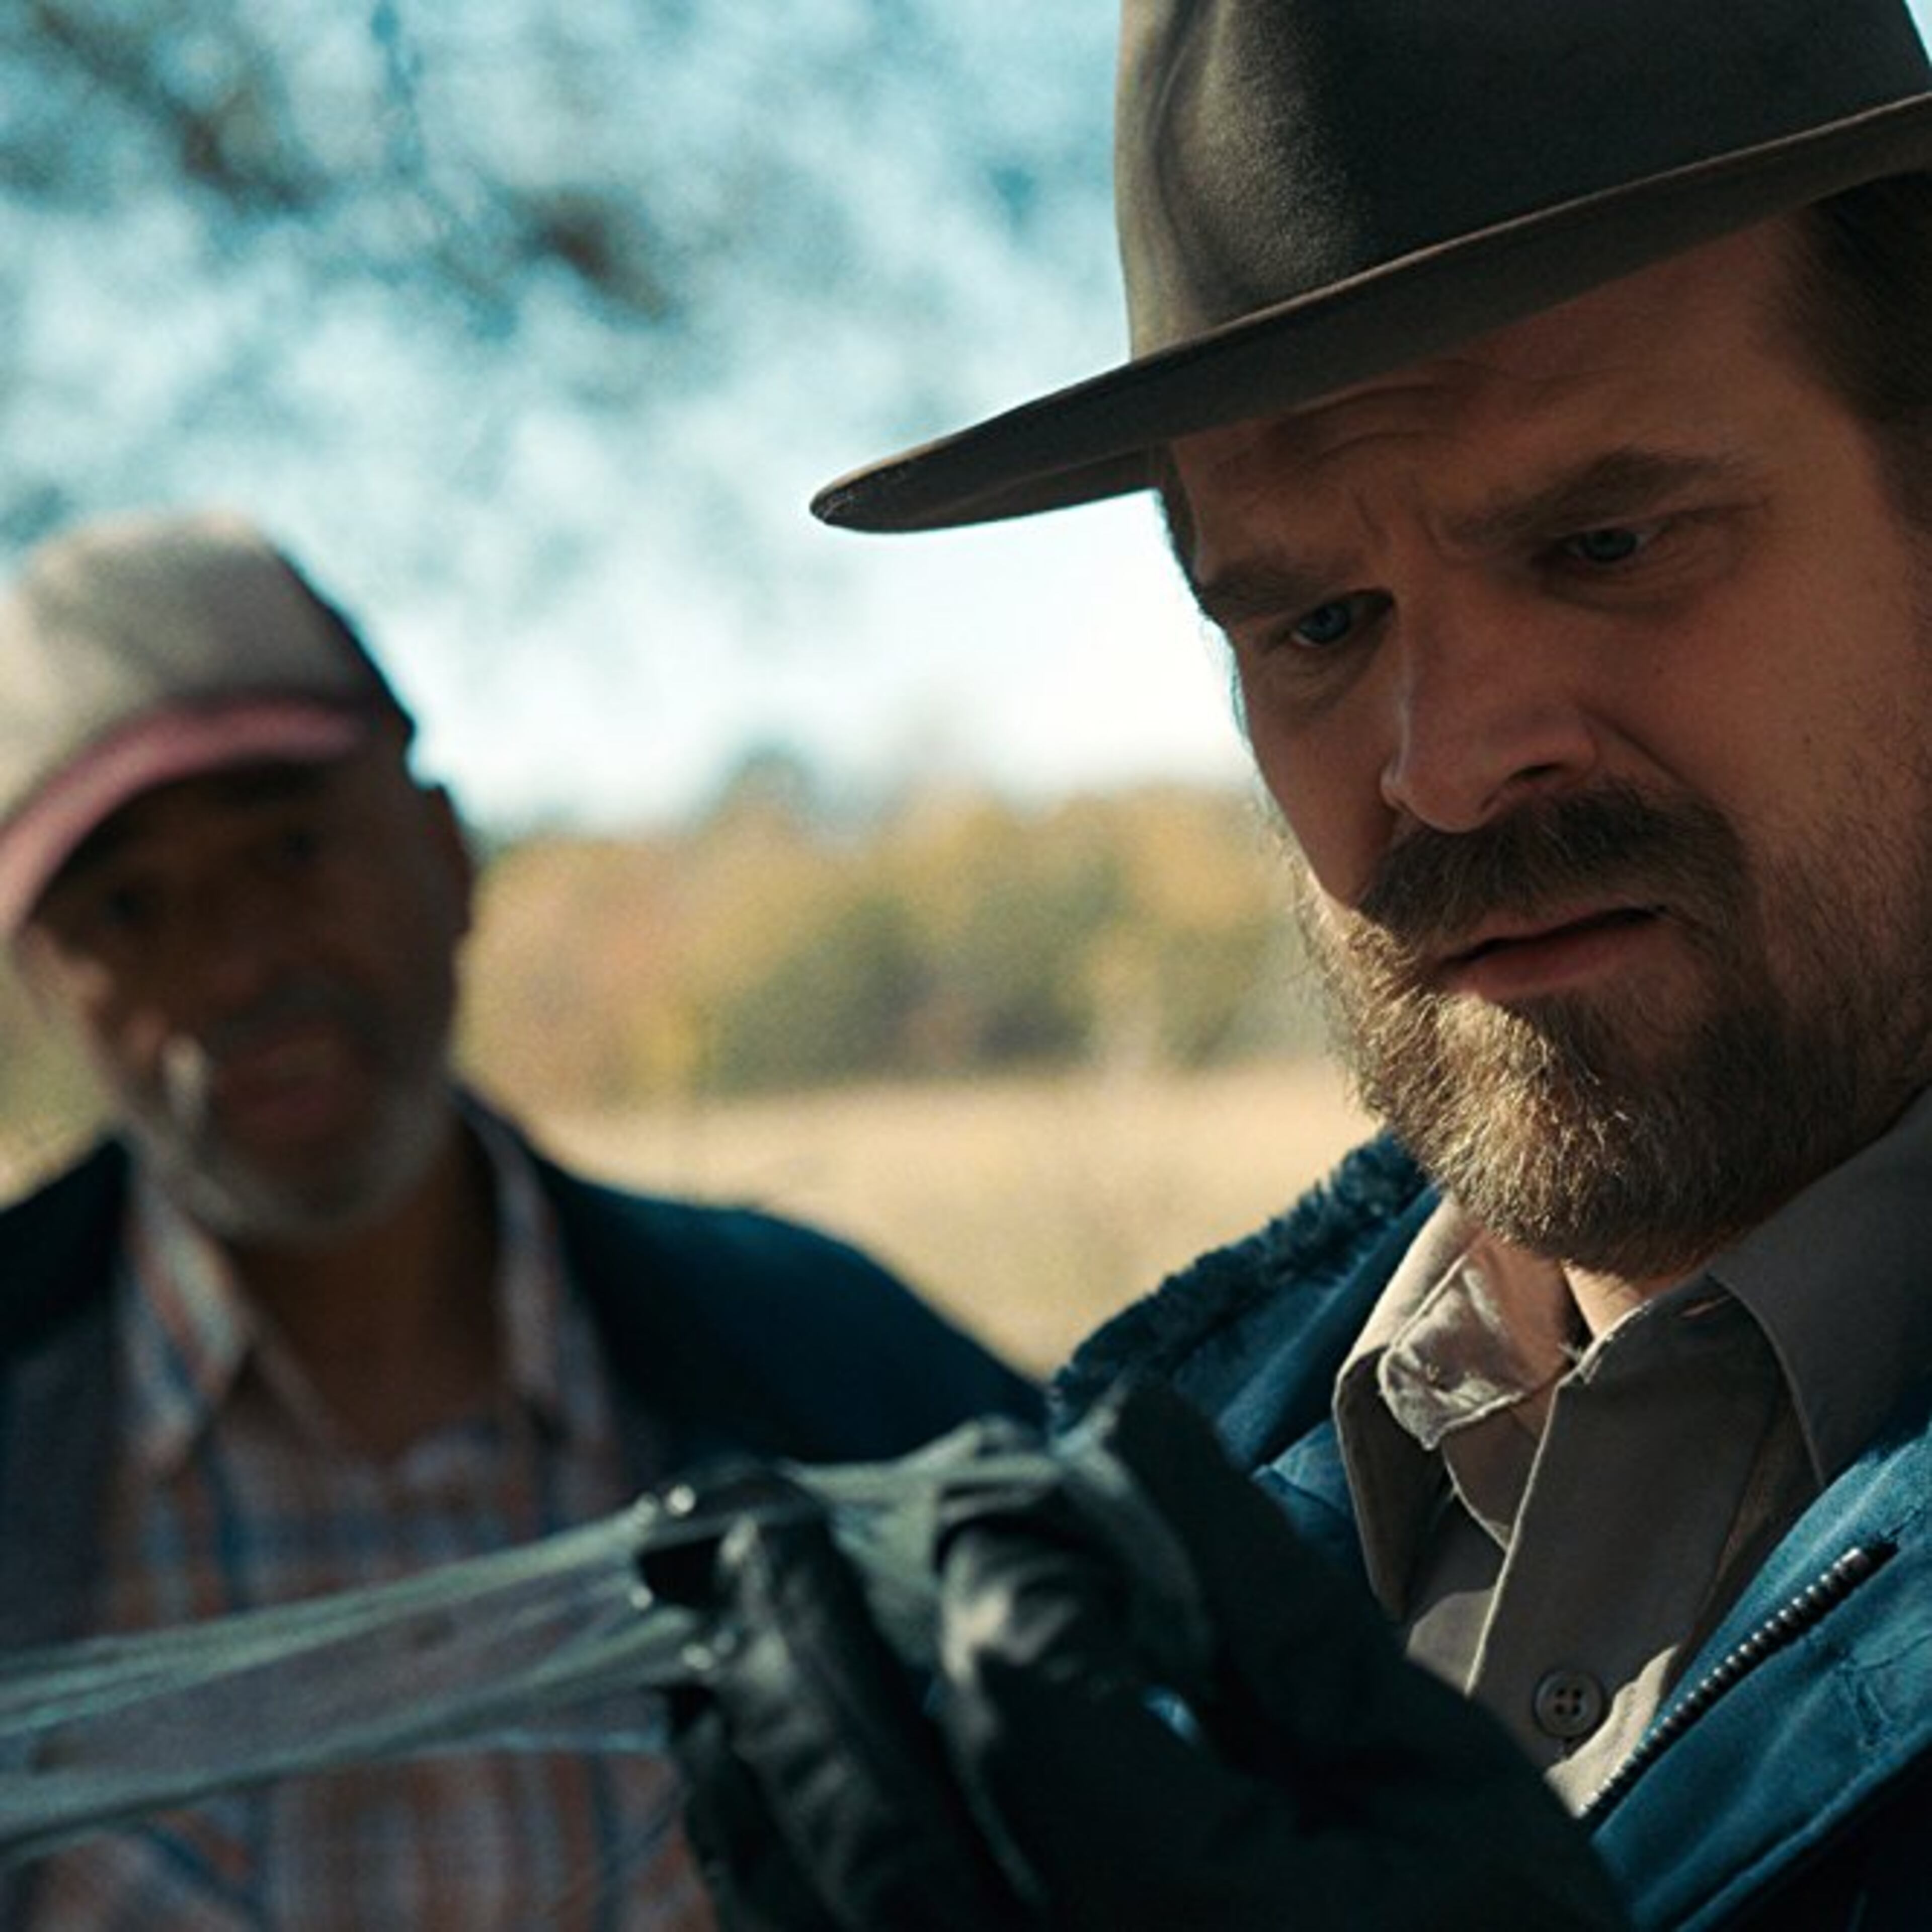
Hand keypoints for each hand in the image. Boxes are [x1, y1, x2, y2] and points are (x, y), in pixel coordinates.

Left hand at [650, 1386, 1629, 1930]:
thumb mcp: (1428, 1775)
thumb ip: (1264, 1596)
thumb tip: (1120, 1419)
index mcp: (1211, 1924)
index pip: (1026, 1688)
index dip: (993, 1557)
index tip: (993, 1488)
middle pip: (878, 1804)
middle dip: (803, 1637)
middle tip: (753, 1524)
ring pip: (818, 1910)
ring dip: (750, 1747)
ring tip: (716, 1627)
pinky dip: (761, 1866)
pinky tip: (738, 1769)